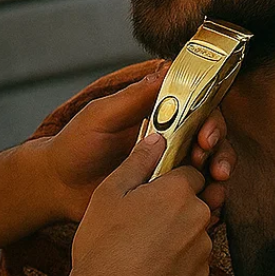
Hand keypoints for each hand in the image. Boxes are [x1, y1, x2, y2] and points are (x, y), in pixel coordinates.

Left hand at [44, 70, 235, 221]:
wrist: (56, 188)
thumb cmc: (75, 144)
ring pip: (208, 166)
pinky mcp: (163, 196)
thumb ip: (133, 97)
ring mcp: (168, 168)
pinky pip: (194, 196)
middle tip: (210, 162)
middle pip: (209, 137)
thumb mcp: (101, 115)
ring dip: (219, 172)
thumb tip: (165, 68)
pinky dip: (208, 199)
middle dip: (218, 148)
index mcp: (157, 114)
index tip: (206, 135)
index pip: (197, 108)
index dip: (210, 119)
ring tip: (215, 186)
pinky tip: (210, 207)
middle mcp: (169, 138)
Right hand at [69, 134, 213, 275]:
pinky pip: (195, 258)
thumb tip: (157, 138)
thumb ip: (138, 161)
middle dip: (177, 205)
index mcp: (179, 191)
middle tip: (146, 220)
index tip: (154, 189)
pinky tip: (153, 267)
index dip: (172, 179)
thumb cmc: (102, 245)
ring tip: (146, 247)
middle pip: (196, 200)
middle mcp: (198, 216)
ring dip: (179, 232)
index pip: (191, 171)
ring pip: (196, 229)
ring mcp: (202, 249)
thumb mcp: (110, 193)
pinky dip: (180, 259)